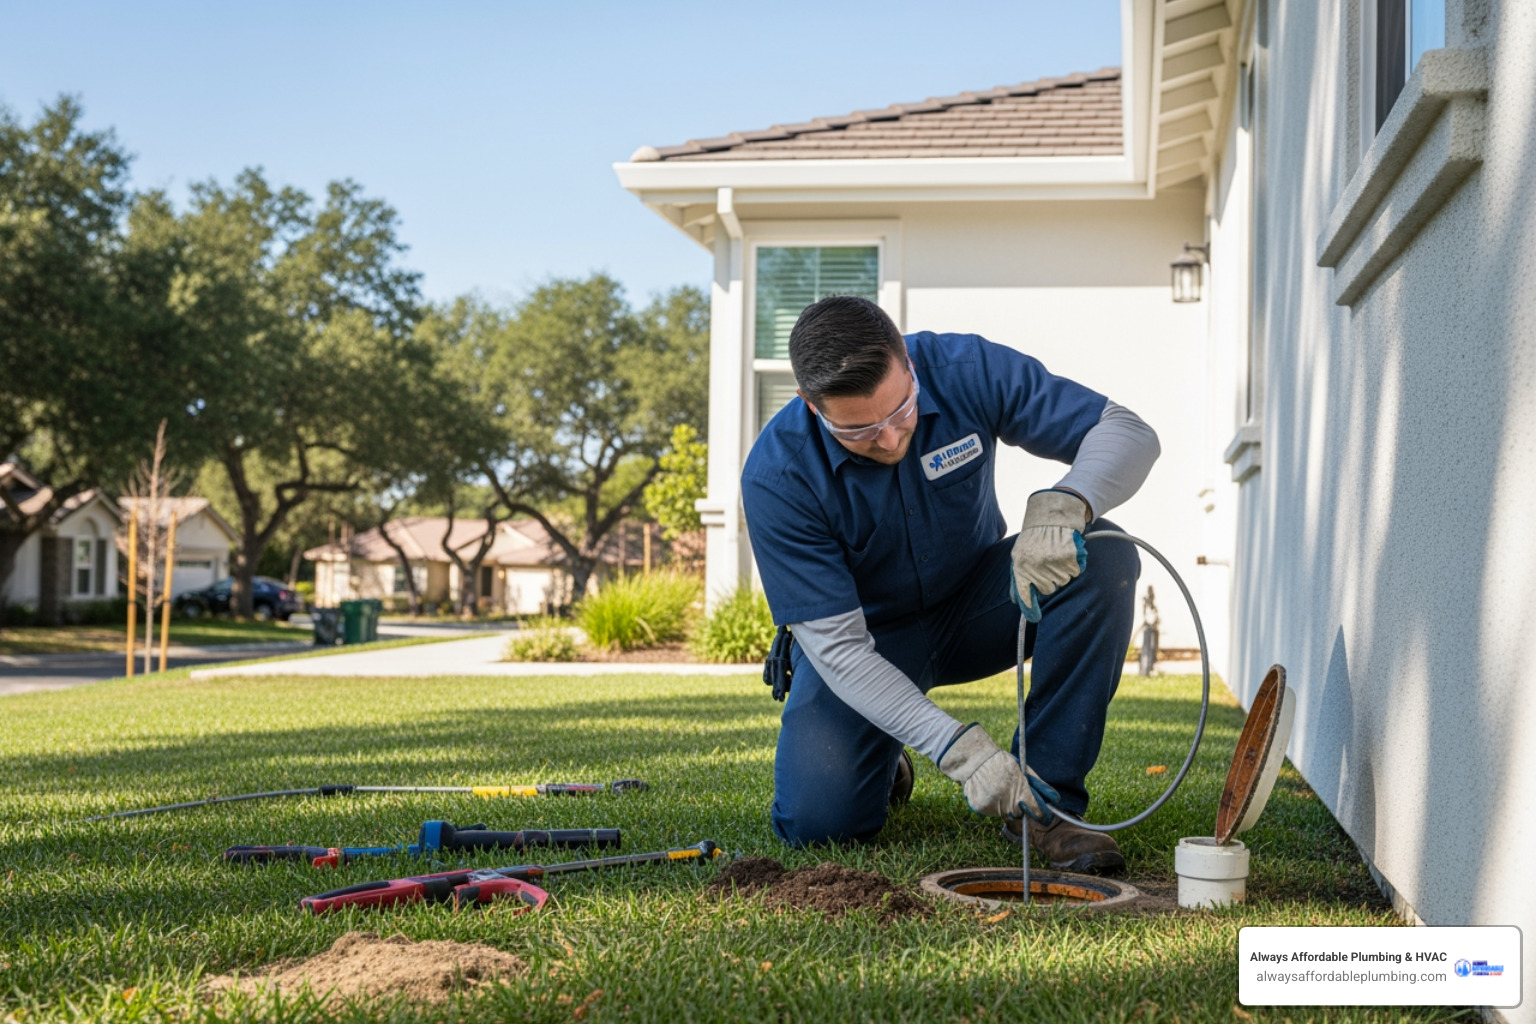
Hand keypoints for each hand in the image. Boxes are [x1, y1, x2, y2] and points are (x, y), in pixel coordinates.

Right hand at [937, 724, 1058, 821]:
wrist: (974, 759)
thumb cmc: (1002, 762)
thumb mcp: (1023, 770)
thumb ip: (1039, 786)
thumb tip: (1055, 800)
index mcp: (1020, 791)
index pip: (1036, 810)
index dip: (1042, 814)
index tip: (1044, 816)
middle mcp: (1006, 801)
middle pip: (1020, 813)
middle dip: (1020, 805)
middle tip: (1012, 791)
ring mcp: (993, 806)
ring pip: (1006, 813)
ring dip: (1005, 805)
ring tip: (998, 789)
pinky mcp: (980, 808)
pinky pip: (992, 812)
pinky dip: (993, 805)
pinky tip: (989, 791)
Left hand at [1009, 489, 1087, 622]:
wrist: (1053, 513)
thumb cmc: (1035, 536)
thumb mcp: (1019, 554)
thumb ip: (1018, 577)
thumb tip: (1016, 601)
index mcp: (1020, 565)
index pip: (1023, 593)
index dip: (1029, 608)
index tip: (1034, 618)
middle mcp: (1035, 566)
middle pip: (1047, 589)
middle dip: (1050, 580)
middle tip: (1049, 564)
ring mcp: (1052, 562)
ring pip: (1062, 581)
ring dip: (1062, 571)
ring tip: (1057, 554)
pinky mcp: (1068, 557)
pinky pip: (1075, 572)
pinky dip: (1074, 564)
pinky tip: (1067, 551)